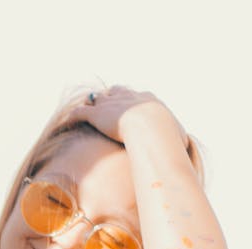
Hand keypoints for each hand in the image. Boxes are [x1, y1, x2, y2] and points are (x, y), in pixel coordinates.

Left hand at [66, 85, 188, 149]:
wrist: (150, 127)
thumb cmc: (168, 134)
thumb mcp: (178, 137)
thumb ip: (178, 142)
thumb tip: (185, 153)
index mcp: (147, 99)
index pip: (137, 95)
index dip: (131, 100)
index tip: (129, 105)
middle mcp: (128, 97)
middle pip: (115, 91)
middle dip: (110, 97)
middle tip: (105, 103)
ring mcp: (111, 103)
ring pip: (96, 100)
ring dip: (91, 105)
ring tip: (85, 111)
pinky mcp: (96, 114)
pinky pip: (80, 113)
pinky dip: (72, 118)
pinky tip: (66, 123)